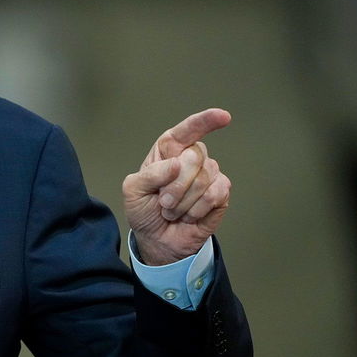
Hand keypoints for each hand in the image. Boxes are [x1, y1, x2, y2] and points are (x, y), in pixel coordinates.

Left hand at [122, 109, 231, 264]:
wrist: (156, 240)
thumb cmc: (144, 211)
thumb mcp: (133, 191)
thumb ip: (149, 175)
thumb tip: (175, 164)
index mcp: (168, 151)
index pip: (187, 130)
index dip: (205, 121)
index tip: (224, 116)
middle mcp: (191, 159)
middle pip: (194, 157)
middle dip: (175, 185)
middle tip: (163, 202)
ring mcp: (208, 175)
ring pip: (205, 179)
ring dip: (183, 202)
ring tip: (173, 210)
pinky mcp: (221, 194)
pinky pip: (216, 195)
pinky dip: (197, 209)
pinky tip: (189, 216)